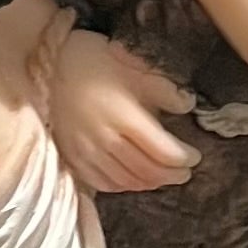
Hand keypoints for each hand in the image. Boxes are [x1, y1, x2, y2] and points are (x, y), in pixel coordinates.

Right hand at [49, 32, 200, 195]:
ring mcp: (87, 152)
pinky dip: (123, 186)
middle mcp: (106, 140)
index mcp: (126, 117)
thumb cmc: (98, 61)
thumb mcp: (137, 68)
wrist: (52, 64)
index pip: (164, 152)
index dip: (184, 158)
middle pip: (148, 171)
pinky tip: (133, 179)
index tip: (195, 156)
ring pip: (127, 181)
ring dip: (150, 183)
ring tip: (163, 176)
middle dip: (172, 175)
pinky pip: (103, 183)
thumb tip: (188, 105)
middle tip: (185, 171)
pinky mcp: (73, 157)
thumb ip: (166, 90)